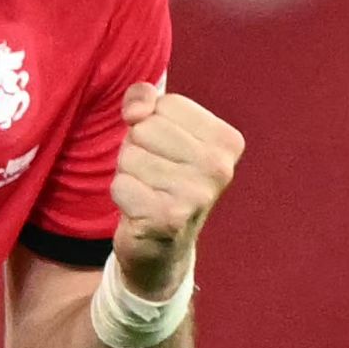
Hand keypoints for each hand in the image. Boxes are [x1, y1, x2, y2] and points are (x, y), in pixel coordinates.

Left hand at [110, 84, 241, 300]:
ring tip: (148, 192)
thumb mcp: (161, 130)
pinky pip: (121, 184)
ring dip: (129, 174)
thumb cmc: (162, 177)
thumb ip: (145, 99)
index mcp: (227, 141)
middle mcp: (219, 167)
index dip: (153, 124)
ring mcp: (197, 195)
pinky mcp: (169, 219)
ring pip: (130, 156)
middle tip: (154, 176)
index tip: (166, 152)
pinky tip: (140, 210)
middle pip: (146, 129)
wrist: (163, 249)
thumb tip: (137, 110)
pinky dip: (122, 196)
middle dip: (138, 149)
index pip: (167, 104)